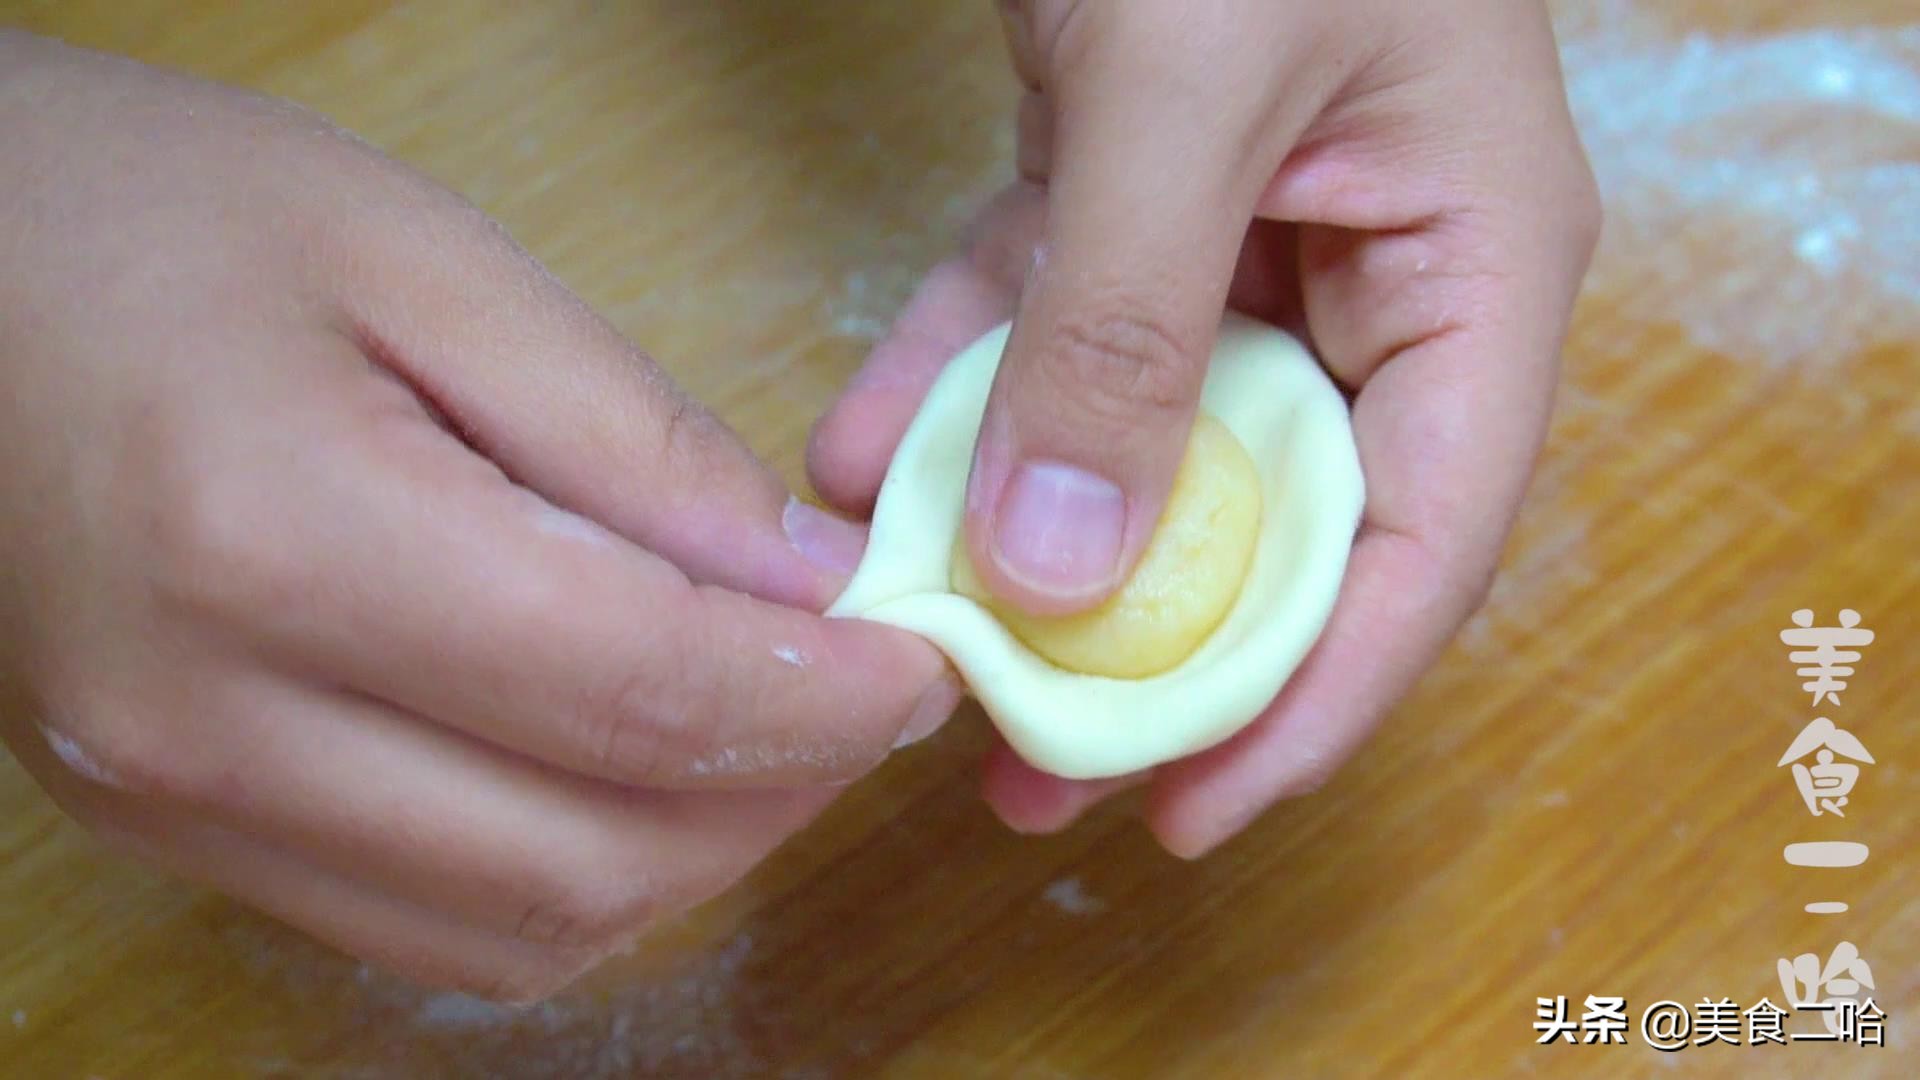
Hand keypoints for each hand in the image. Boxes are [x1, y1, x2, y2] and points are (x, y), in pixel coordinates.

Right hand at [0, 33, 951, 999]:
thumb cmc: (160, 219)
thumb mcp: (426, 264)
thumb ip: (631, 442)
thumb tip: (794, 589)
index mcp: (280, 545)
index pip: (638, 697)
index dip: (820, 701)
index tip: (919, 660)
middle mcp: (212, 727)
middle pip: (594, 859)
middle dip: (778, 795)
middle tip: (859, 693)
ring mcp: (175, 804)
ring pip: (521, 932)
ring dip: (687, 854)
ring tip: (762, 731)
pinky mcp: (167, 828)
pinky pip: (426, 927)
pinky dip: (569, 877)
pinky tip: (624, 770)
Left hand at [809, 1, 1598, 854]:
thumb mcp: (1192, 92)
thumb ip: (1130, 331)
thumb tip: (1057, 570)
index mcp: (1472, 268)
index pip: (1422, 539)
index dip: (1316, 695)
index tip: (1195, 809)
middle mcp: (1373, 276)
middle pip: (1274, 517)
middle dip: (1146, 649)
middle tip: (1027, 772)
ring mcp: (1248, 240)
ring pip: (1139, 440)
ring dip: (1022, 538)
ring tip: (917, 649)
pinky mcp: (1129, 196)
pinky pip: (1041, 328)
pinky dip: (951, 387)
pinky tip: (851, 462)